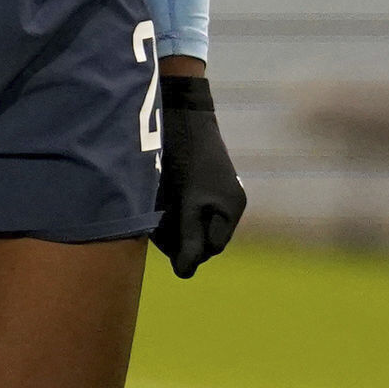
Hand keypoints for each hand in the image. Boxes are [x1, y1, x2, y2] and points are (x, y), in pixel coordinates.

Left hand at [152, 71, 244, 277]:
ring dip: (174, 221)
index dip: (186, 246)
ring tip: (158, 204)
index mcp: (231, 209)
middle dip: (178, 234)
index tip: (164, 233)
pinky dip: (174, 207)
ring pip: (193, 224)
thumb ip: (187, 238)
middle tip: (158, 219)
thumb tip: (185, 273)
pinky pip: (191, 208)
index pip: (209, 247)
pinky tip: (161, 196)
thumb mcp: (185, 202)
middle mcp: (229, 203)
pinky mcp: (203, 183)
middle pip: (202, 238)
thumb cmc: (182, 157)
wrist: (179, 113)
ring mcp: (217, 192)